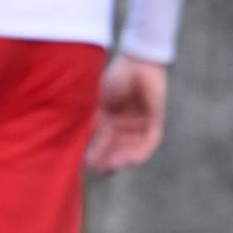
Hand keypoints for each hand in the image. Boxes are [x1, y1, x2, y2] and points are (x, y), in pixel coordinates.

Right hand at [86, 54, 167, 172]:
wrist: (138, 61)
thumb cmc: (114, 77)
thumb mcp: (97, 102)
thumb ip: (92, 120)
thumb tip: (77, 140)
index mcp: (109, 116)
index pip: (103, 139)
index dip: (96, 152)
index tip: (88, 164)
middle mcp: (125, 121)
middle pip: (118, 146)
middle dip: (110, 159)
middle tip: (102, 171)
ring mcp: (140, 120)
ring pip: (133, 145)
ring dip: (124, 157)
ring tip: (115, 166)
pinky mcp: (155, 118)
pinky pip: (150, 139)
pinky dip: (142, 150)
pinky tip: (134, 160)